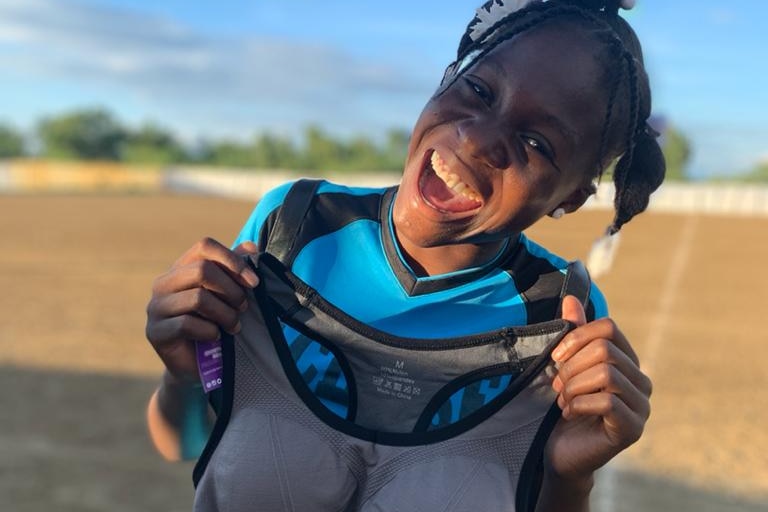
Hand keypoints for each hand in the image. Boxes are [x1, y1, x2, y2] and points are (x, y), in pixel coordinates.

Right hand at [145, 238, 258, 382]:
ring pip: (198, 298)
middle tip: (244, 308)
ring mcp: (156, 307)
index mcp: (181, 268)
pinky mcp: (155, 332)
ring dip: (225, 314)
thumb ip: (235, 270)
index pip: (204, 246)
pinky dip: (210, 332)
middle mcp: (164, 283)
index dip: (232, 261)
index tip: (254, 282)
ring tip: (234, 326)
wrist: (197, 366)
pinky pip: (187, 325)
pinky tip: (215, 338)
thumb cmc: (215, 324)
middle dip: (231, 290)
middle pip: (202, 270)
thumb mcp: (228, 296)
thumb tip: (251, 246)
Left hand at [545, 295, 651, 481]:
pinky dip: (580, 404)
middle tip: (557, 385)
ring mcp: (641, 406)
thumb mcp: (564, 366)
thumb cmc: (562, 407)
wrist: (559, 452)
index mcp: (626, 361)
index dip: (576, 337)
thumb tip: (571, 298)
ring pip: (607, 373)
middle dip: (571, 366)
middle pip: (605, 350)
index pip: (608, 328)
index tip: (556, 357)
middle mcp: (641, 381)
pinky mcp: (633, 428)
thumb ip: (571, 334)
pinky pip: (607, 401)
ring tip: (563, 399)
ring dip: (574, 385)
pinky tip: (569, 414)